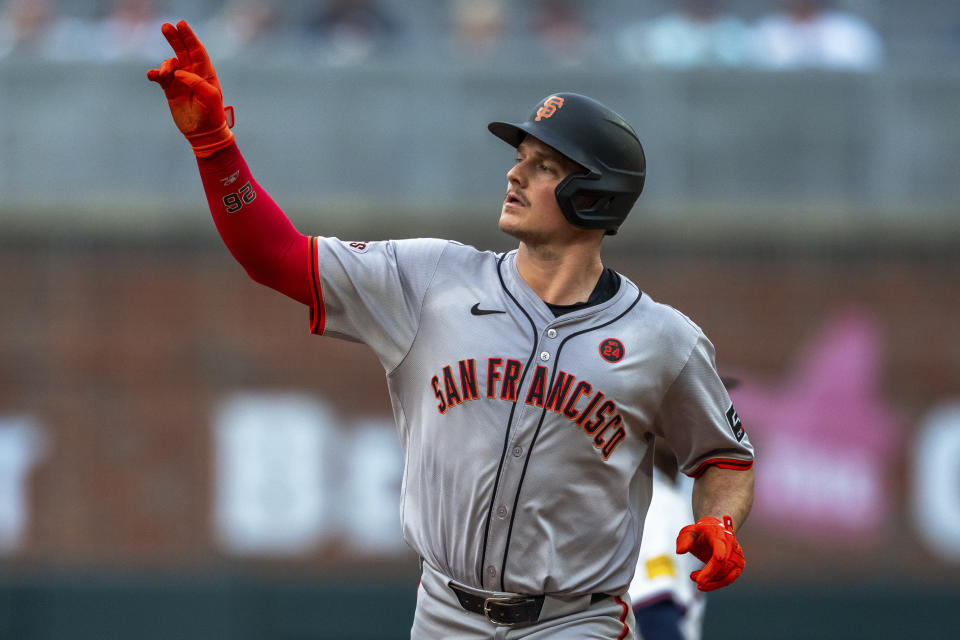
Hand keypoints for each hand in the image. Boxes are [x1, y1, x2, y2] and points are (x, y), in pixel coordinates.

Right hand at [147, 20, 234, 156]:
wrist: (203, 133)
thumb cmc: (211, 114)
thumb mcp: (210, 97)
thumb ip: (196, 82)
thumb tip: (179, 72)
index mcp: (206, 73)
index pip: (197, 51)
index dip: (189, 37)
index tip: (181, 24)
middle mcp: (193, 74)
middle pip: (182, 51)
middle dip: (175, 38)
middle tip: (165, 26)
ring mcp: (180, 81)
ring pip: (169, 64)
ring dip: (165, 66)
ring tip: (163, 75)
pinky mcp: (170, 90)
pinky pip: (160, 77)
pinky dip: (154, 74)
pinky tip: (152, 75)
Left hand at [675, 515, 744, 591]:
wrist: (712, 533)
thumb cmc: (699, 533)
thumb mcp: (688, 532)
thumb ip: (684, 540)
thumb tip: (680, 551)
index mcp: (719, 533)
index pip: (721, 544)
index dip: (721, 550)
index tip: (719, 558)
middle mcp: (731, 544)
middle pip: (723, 564)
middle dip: (708, 574)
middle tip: (692, 577)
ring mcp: (737, 556)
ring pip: (727, 575)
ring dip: (710, 581)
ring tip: (693, 577)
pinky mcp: (738, 566)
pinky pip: (728, 579)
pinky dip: (716, 584)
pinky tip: (704, 584)